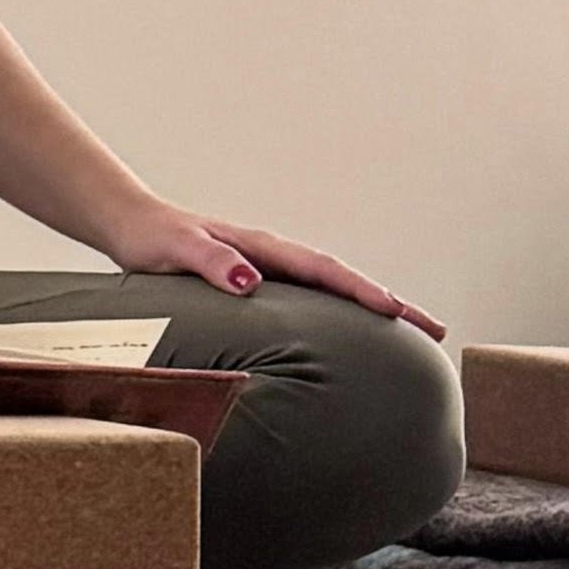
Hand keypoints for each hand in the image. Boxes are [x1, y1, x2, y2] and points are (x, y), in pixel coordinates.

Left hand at [81, 186, 448, 340]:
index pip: (325, 271)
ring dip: (374, 311)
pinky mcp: (258, 286)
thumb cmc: (152, 239)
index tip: (398, 313)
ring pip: (333, 293)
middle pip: (344, 282)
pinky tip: (351, 341)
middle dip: (392, 305)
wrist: (131, 227)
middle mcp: (274, 258)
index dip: (362, 292)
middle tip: (437, 332)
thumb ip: (209, 261)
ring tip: (413, 337)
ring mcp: (270, 271)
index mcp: (262, 250)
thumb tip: (250, 280)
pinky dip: (341, 316)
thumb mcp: (176, 249)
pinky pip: (312, 302)